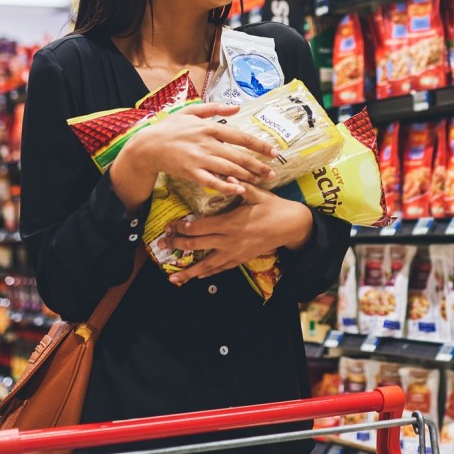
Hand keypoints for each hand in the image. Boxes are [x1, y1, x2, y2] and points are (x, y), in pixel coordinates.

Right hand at [111, 103, 277, 210]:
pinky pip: (213, 182)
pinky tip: (240, 189)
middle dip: (259, 165)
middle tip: (273, 173)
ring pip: (229, 169)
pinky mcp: (191, 173)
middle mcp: (207, 143)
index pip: (240, 137)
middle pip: (239, 156)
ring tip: (261, 181)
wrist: (146, 146)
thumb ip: (214, 109)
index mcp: (209, 127)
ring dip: (248, 176)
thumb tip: (237, 108)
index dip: (259, 145)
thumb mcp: (190, 112)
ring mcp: (199, 159)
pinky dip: (227, 186)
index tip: (274, 152)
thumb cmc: (169, 128)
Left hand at [158, 183, 313, 284]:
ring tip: (173, 278)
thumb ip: (238, 185)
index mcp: (229, 223)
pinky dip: (208, 273)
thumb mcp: (256, 193)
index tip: (168, 227)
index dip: (180, 228)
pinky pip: (221, 269)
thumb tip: (224, 175)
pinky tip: (199, 276)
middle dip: (176, 246)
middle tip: (161, 245)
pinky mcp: (241, 259)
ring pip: (207, 265)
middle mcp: (228, 240)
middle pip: (196, 246)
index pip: (198, 227)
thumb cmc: (273, 207)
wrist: (292, 226)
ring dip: (188, 272)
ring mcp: (235, 252)